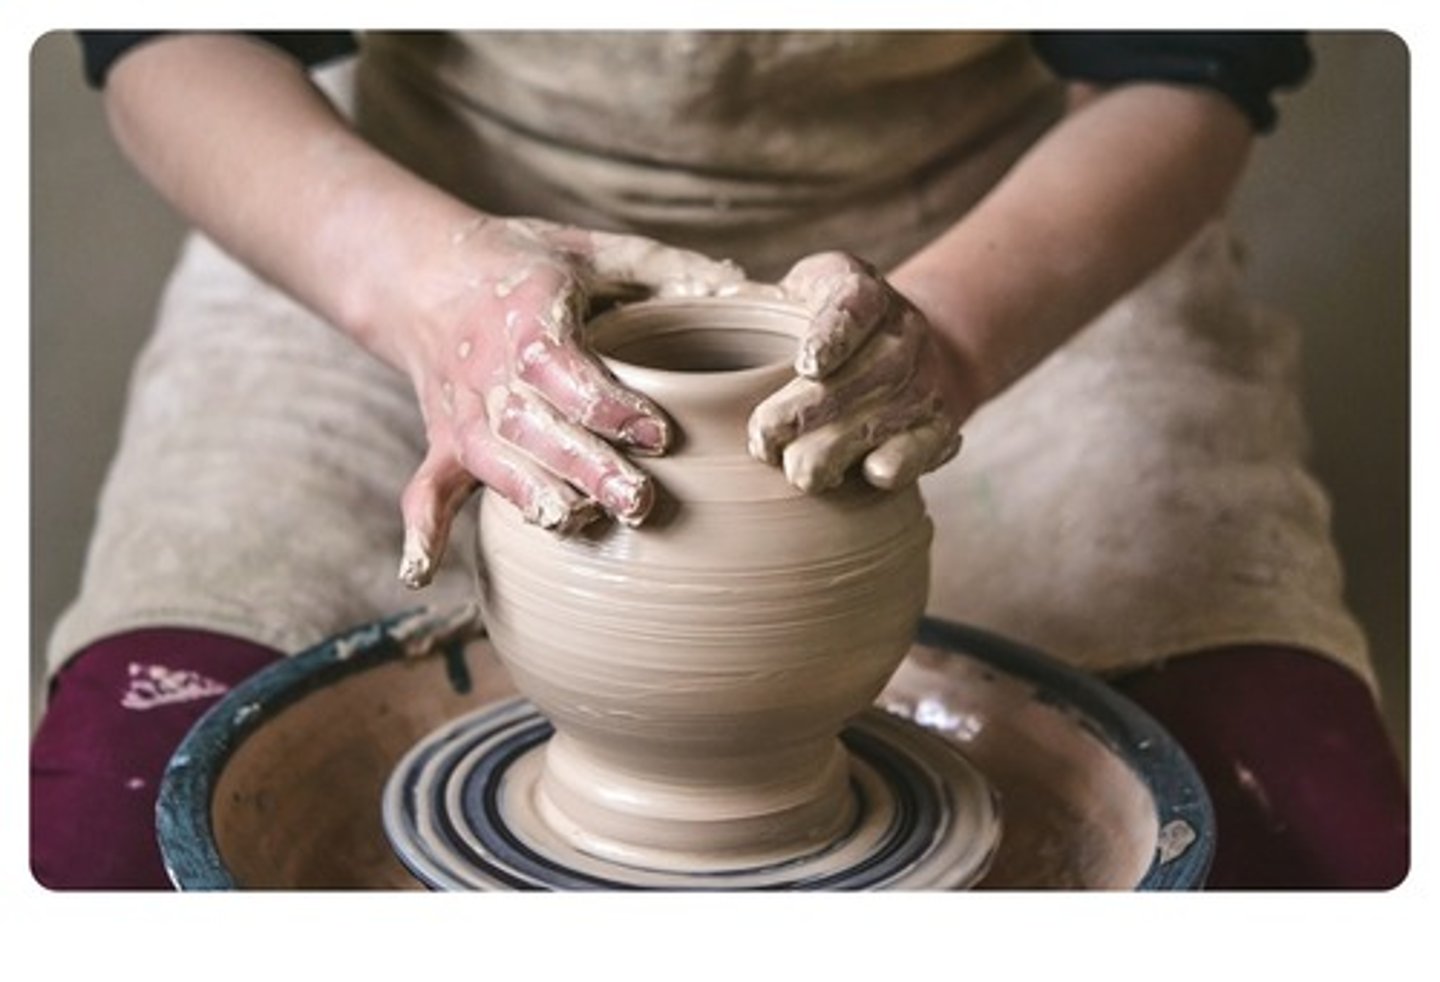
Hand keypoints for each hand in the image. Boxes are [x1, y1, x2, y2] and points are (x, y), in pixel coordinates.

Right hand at [396, 216, 744, 587]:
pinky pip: (427, 486)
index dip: (608, 404)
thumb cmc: (527, 265)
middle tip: (639, 502)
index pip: (564, 367)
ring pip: (493, 461)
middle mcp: (488, 368)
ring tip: (576, 526)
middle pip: (534, 425)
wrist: (421, 274)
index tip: (660, 434)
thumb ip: (663, 269)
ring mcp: (462, 410)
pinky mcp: (445, 441)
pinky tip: (420, 572)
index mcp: (526, 314)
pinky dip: (422, 528)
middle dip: (584, 466)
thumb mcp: (591, 249)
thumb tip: (742, 284)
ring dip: (530, 496)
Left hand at [747, 252, 970, 492]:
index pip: (852, 305)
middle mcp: (902, 330)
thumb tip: (705, 308)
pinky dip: (893, 464)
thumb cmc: (816, 327)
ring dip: (834, 451)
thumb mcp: (789, 295)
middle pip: (860, 375)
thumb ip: (748, 303)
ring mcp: (924, 378)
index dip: (832, 335)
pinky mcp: (940, 424)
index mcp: (859, 287)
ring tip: (795, 470)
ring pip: (882, 418)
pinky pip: (920, 449)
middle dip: (805, 414)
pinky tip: (863, 474)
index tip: (808, 364)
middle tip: (762, 441)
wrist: (902, 348)